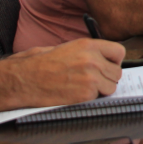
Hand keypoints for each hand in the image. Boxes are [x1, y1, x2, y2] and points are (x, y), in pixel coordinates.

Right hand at [8, 38, 126, 105]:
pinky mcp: (86, 94)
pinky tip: (75, 93)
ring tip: (82, 87)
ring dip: (100, 89)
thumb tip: (104, 59)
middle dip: (107, 77)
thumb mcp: (65, 48)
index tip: (107, 65)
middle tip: (92, 80)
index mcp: (88, 45)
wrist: (23, 79)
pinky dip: (90, 98)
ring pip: (111, 87)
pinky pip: (99, 98)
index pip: (119, 52)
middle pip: (117, 72)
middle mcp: (92, 60)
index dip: (114, 61)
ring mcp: (91, 77)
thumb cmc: (39, 64)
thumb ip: (87, 52)